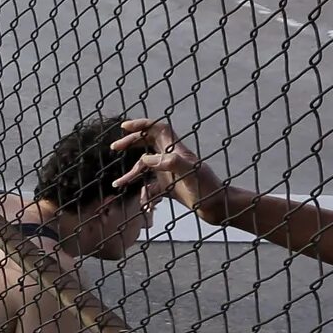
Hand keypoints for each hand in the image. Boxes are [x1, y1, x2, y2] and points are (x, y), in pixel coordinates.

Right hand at [114, 118, 234, 222]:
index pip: (157, 129)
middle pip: (148, 144)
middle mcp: (171, 159)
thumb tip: (144, 159)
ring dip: (131, 175)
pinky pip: (151, 188)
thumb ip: (169, 163)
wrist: (218, 207)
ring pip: (146, 168)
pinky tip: (145, 207)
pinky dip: (145, 196)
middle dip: (131, 143)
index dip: (142, 124)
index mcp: (175, 151)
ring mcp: (170, 173)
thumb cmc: (206, 189)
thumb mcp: (188, 174)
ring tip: (117, 185)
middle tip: (114, 147)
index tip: (124, 127)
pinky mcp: (170, 187)